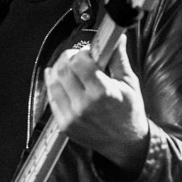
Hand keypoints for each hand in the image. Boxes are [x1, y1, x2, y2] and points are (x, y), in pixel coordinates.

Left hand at [44, 37, 149, 175]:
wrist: (126, 144)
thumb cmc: (130, 113)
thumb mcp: (129, 83)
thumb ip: (118, 58)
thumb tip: (117, 38)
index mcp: (102, 92)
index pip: (78, 61)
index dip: (81, 53)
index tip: (88, 54)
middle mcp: (84, 105)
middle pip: (62, 70)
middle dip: (67, 59)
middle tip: (76, 59)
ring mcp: (72, 117)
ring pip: (52, 83)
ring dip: (58, 71)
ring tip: (69, 69)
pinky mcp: (64, 125)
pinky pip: (51, 99)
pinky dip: (54, 87)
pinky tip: (62, 82)